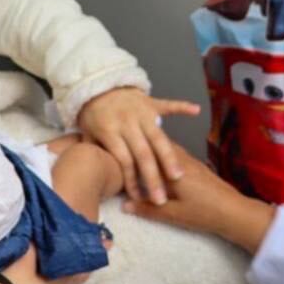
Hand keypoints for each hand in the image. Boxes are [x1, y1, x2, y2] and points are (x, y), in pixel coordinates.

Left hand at [76, 87, 199, 204]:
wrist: (94, 84)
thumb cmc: (91, 115)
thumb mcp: (87, 135)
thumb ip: (96, 153)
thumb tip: (101, 178)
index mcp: (109, 131)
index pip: (124, 161)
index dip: (131, 181)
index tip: (139, 198)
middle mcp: (127, 122)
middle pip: (143, 154)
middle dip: (153, 178)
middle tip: (161, 198)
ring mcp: (141, 112)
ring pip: (158, 137)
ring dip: (169, 157)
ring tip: (178, 175)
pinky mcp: (151, 102)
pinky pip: (169, 105)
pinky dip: (182, 107)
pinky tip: (196, 110)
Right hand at [124, 146, 275, 253]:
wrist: (234, 211)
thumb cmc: (203, 213)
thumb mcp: (173, 215)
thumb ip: (148, 209)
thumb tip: (125, 205)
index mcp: (171, 169)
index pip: (146, 157)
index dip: (131, 158)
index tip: (117, 159)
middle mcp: (180, 160)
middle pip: (156, 149)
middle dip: (141, 151)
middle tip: (124, 153)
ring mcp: (190, 161)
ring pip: (166, 151)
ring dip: (153, 153)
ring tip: (138, 157)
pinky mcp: (197, 166)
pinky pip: (174, 155)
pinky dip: (163, 158)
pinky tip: (159, 166)